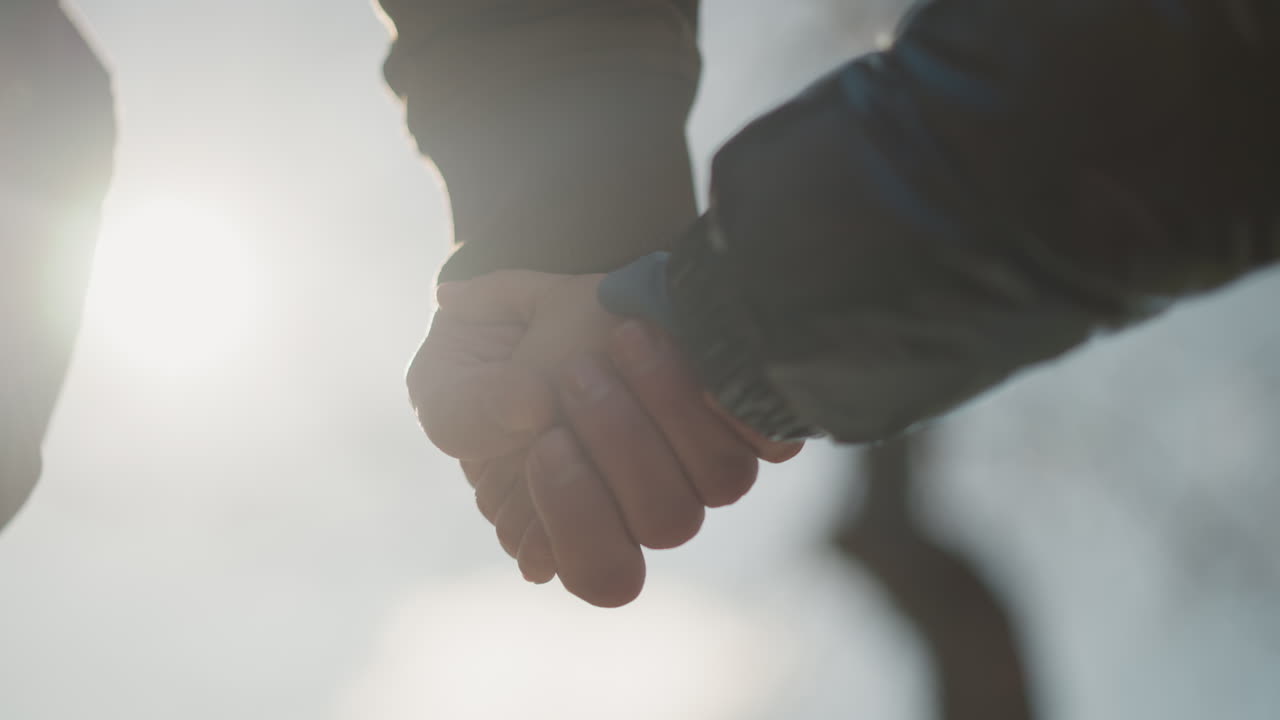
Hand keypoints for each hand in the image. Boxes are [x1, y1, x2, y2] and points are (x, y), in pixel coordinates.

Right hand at [424, 270, 801, 606]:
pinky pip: (770, 434)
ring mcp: (703, 467)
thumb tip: (530, 408)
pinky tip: (688, 341)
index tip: (545, 443)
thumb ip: (468, 410)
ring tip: (622, 334)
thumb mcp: (447, 384)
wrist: (552, 299)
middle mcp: (648, 508)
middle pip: (667, 520)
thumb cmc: (489, 362)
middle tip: (574, 371)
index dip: (579, 521)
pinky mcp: (748, 421)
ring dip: (669, 404)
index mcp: (575, 525)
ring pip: (721, 477)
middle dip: (620, 442)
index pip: (605, 574)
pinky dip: (734, 392)